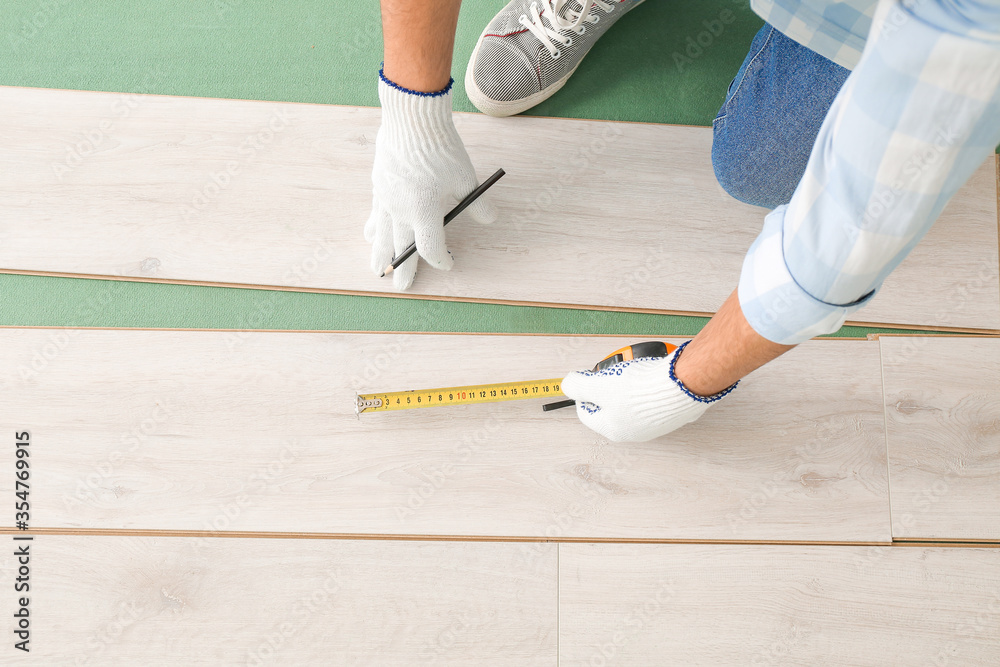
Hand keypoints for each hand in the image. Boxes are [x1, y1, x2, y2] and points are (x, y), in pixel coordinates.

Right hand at [365, 73, 497, 289]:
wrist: (412, 120)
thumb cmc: (441, 149)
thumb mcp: (466, 178)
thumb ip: (477, 204)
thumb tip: (490, 219)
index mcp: (425, 213)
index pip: (431, 249)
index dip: (442, 259)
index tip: (450, 262)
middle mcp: (402, 212)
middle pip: (402, 249)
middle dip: (403, 270)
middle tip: (401, 288)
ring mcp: (386, 200)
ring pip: (383, 235)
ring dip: (381, 254)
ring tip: (377, 270)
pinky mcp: (378, 187)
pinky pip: (375, 215)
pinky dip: (374, 229)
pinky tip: (370, 236)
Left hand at [560, 343, 737, 441]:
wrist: (682, 385)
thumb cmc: (640, 389)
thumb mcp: (598, 385)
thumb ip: (577, 385)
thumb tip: (566, 385)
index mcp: (612, 429)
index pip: (586, 412)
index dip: (583, 391)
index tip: (586, 378)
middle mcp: (632, 431)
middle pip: (609, 406)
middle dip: (606, 386)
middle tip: (610, 372)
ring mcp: (653, 424)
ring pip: (629, 402)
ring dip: (626, 384)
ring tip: (630, 370)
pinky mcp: (669, 413)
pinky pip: (650, 398)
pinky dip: (647, 386)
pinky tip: (649, 374)